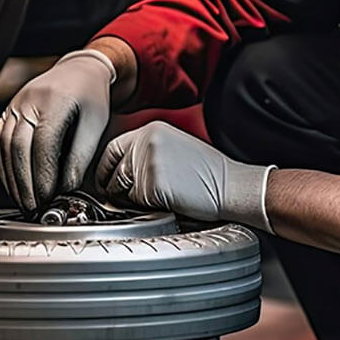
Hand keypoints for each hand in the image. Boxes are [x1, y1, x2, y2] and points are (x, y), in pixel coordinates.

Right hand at [0, 49, 115, 210]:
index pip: (43, 141)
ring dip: (11, 178)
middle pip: (18, 146)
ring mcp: (14, 105)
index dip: (44, 172)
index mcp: (54, 99)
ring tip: (23, 200)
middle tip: (34, 206)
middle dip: (24, 182)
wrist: (79, 70)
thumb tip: (67, 187)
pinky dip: (1, 165)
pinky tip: (11, 182)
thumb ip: (81, 155)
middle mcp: (28, 100)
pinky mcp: (7, 113)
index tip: (49, 195)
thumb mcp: (96, 123)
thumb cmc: (90, 96)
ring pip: (3, 146)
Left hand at [95, 121, 274, 231]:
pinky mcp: (152, 186)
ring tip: (157, 199)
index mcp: (151, 130)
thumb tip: (119, 171)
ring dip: (132, 200)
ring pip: (121, 190)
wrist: (231, 186)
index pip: (113, 149)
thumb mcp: (174, 147)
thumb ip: (145, 152)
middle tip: (129, 199)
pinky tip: (166, 204)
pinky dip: (145, 209)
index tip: (108, 182)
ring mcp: (148, 164)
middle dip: (116, 188)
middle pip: (113, 171)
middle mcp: (146, 143)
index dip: (107, 169)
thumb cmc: (207, 173)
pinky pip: (136, 203)